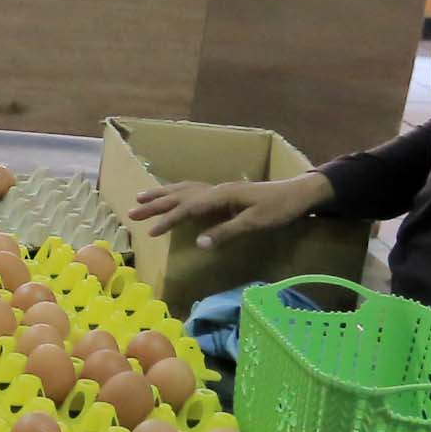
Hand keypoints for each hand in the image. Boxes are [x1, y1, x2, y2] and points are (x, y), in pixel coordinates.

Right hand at [128, 170, 332, 247]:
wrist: (299, 193)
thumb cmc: (279, 209)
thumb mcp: (255, 223)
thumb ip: (227, 232)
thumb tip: (200, 243)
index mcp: (220, 195)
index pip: (187, 208)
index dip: (168, 219)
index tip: (150, 232)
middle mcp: (215, 188)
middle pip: (179, 194)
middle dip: (154, 204)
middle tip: (131, 212)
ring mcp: (219, 188)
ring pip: (183, 189)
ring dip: (161, 194)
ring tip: (141, 198)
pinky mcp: (224, 191)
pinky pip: (192, 188)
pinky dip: (177, 191)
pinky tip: (173, 195)